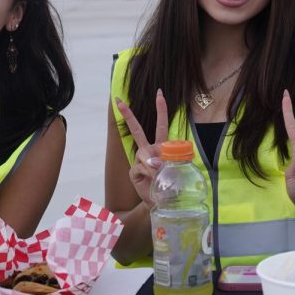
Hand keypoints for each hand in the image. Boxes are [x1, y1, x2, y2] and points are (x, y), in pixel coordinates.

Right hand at [115, 89, 169, 206]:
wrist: (162, 200)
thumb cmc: (170, 182)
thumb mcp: (175, 169)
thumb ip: (168, 161)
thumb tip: (155, 160)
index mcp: (160, 146)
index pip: (160, 125)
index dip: (160, 109)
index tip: (159, 94)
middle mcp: (148, 150)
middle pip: (137, 130)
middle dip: (128, 115)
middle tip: (119, 101)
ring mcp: (140, 160)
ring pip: (143, 153)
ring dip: (154, 163)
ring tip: (161, 172)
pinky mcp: (134, 171)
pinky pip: (142, 167)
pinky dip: (150, 172)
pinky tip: (153, 178)